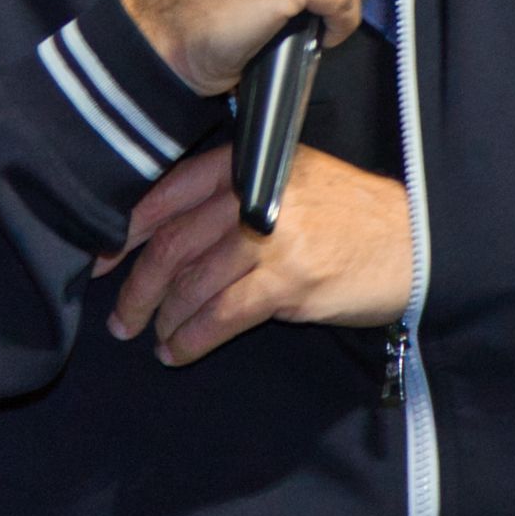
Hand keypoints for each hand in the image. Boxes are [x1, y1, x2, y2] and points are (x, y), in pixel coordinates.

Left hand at [97, 144, 412, 366]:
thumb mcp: (291, 180)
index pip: (168, 192)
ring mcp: (272, 237)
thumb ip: (234, 192)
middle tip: (120, 318)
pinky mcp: (289, 280)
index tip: (100, 260)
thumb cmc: (348, 216)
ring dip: (163, 318)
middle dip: (137, 286)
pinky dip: (192, 338)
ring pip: (192, 282)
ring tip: (152, 339)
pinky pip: (221, 315)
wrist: (414, 243)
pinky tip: (179, 352)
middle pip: (172, 243)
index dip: (125, 230)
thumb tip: (167, 232)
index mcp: (247, 163)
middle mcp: (254, 194)